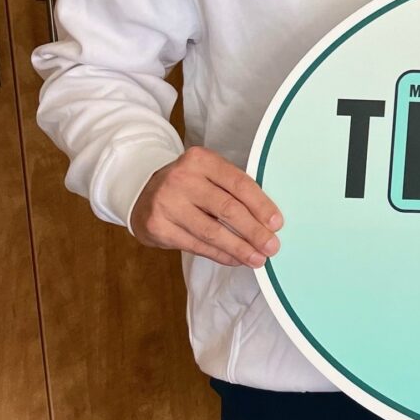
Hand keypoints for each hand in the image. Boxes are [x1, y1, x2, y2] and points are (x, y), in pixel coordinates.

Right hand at [131, 145, 282, 267]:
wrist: (143, 193)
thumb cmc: (188, 184)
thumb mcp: (208, 174)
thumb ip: (233, 189)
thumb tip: (267, 219)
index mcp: (201, 159)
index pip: (239, 183)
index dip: (261, 205)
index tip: (277, 223)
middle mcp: (182, 178)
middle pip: (227, 209)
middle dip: (254, 231)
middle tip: (272, 246)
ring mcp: (167, 203)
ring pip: (212, 231)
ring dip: (239, 248)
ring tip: (257, 259)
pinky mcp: (157, 226)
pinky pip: (196, 245)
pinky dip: (220, 254)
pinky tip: (235, 259)